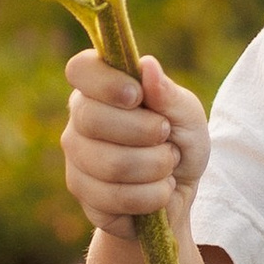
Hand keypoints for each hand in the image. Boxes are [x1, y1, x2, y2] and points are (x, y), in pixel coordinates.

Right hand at [61, 51, 208, 240]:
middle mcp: (78, 122)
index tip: (137, 95)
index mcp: (99, 89)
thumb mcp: (187, 114)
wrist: (180, 191)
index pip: (80, 70)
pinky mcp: (85, 198)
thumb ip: (168, 93)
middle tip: (165, 136)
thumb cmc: (179, 141)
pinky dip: (152, 196)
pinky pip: (116, 198)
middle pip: (93, 119)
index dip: (106, 82)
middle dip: (145, 130)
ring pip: (110, 164)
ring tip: (167, 165)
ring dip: (156, 167)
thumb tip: (147, 65)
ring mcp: (76, 162)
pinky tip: (157, 190)